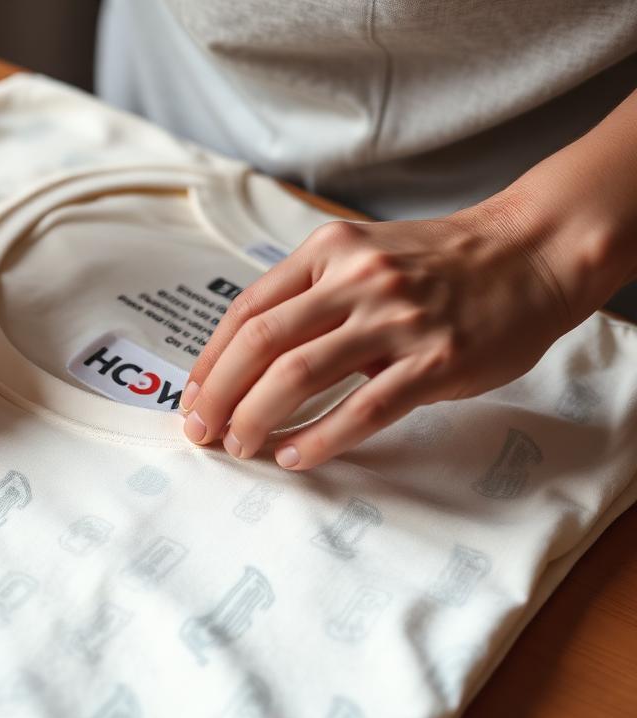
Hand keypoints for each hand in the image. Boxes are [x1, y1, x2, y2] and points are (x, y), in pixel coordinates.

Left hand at [179, 198, 578, 468]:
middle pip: (260, 345)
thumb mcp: (365, 256)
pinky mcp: (436, 361)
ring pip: (299, 375)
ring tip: (242, 447)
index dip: (210, 362)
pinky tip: (297, 457)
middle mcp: (356, 280)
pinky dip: (320, 439)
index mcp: (329, 252)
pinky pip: (363, 408)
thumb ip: (312, 296)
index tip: (191, 400)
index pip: (247, 311)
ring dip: (257, 419)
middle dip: (219, 397)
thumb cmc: (441, 265)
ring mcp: (397, 319)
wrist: (533, 253)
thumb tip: (247, 363)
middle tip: (202, 434)